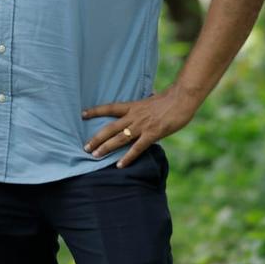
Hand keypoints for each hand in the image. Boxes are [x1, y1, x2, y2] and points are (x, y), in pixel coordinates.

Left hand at [82, 85, 199, 166]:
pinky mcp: (152, 134)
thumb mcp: (151, 99)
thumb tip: (147, 98)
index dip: (95, 111)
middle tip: (85, 147)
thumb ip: (145, 104)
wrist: (181, 98)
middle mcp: (133, 116)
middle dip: (97, 138)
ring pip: (119, 138)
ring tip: (95, 156)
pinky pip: (137, 148)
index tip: (82, 114)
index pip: (109, 108)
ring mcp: (142, 126)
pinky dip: (127, 157)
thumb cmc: (169, 99)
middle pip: (110, 128)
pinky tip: (119, 165)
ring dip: (106, 148)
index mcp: (132, 106)